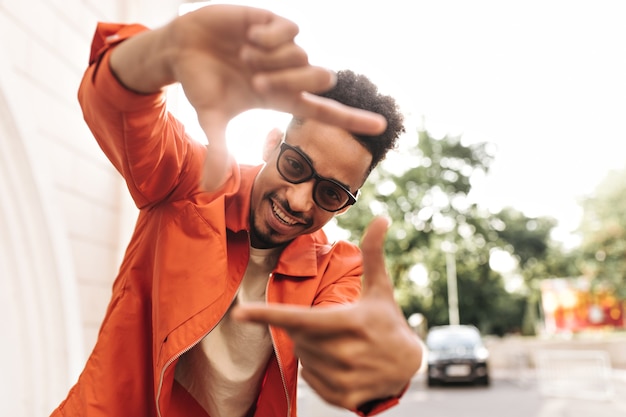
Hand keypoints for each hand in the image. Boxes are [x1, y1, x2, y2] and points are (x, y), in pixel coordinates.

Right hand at [111, 4, 386, 190]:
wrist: (182, 48)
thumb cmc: (200, 84)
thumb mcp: (210, 118)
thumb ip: (218, 150)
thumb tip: (210, 191)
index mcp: (281, 98)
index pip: (325, 111)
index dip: (353, 119)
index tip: (382, 126)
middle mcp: (289, 74)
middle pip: (322, 78)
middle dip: (292, 82)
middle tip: (254, 80)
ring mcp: (284, 48)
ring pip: (303, 55)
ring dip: (270, 61)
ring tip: (243, 56)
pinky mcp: (274, 22)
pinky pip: (291, 30)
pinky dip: (269, 37)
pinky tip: (249, 36)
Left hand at [232, 216, 422, 410]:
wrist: (408, 366)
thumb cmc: (388, 320)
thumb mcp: (381, 289)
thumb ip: (374, 253)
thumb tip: (381, 216)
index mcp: (351, 322)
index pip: (301, 319)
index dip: (268, 315)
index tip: (240, 313)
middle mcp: (346, 352)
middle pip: (298, 337)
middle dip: (306, 329)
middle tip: (333, 326)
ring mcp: (345, 378)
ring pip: (303, 357)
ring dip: (311, 348)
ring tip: (340, 344)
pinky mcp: (342, 396)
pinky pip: (309, 378)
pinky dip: (317, 368)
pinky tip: (340, 363)